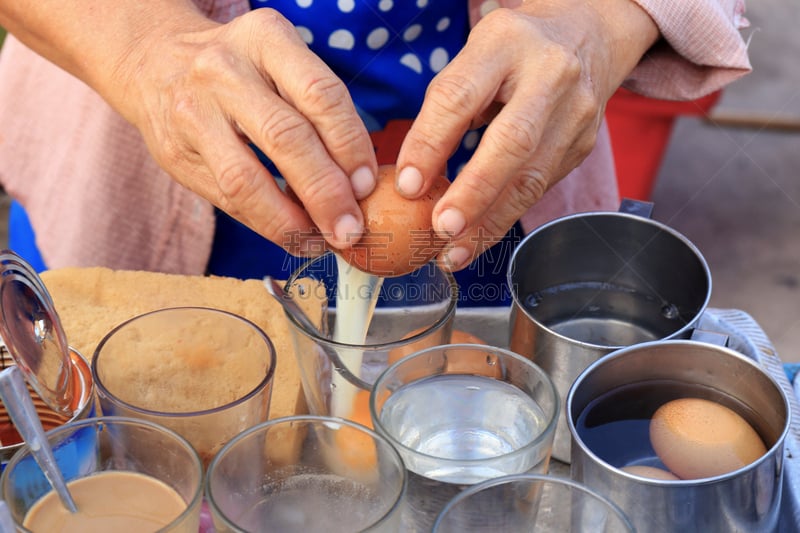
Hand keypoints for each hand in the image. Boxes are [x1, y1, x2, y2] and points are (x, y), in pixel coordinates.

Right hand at [106, 7, 377, 254]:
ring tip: (320, 240)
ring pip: (247, 179)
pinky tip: (291, 235)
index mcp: (265, 38)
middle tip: (350, 228)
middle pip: (286, 138)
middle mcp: (224, 70)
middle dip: (326, 193)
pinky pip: (226, 199)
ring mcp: (193, 112)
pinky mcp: (173, 153)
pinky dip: (265, 223)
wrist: (153, 62)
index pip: (320, 95)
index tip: (368, 186)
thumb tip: (360, 185)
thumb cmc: (239, 71)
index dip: (351, 146)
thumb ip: (316, 110)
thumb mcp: (278, 62)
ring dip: (291, 221)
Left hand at [396, 0, 658, 269]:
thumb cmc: (514, 50)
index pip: (461, 97)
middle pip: (512, 142)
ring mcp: (575, 113)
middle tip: (442, 227)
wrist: (588, 35)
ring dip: (490, 222)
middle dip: (474, 192)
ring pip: (532, 178)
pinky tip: (478, 239)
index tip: (408, 184)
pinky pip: (539, 190)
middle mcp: (550, 75)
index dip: (430, 143)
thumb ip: (444, 105)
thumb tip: (413, 176)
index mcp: (507, 42)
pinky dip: (504, 218)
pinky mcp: (581, 146)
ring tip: (455, 252)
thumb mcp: (475, 56)